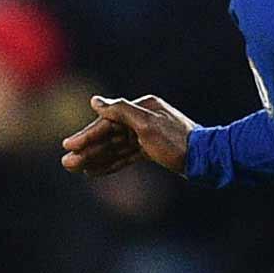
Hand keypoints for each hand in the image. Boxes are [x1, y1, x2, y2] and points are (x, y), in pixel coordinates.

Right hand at [60, 95, 195, 177]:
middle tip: (66, 163)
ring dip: (95, 158)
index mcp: (142, 108)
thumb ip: (120, 111)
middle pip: (109, 136)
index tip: (68, 146)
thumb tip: (95, 101)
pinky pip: (126, 156)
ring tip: (75, 168)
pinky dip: (111, 163)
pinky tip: (95, 171)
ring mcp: (146, 135)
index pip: (107, 122)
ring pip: (115, 148)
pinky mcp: (151, 149)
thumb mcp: (147, 124)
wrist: (207, 160)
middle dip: (87, 150)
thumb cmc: (177, 142)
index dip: (87, 135)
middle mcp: (142, 119)